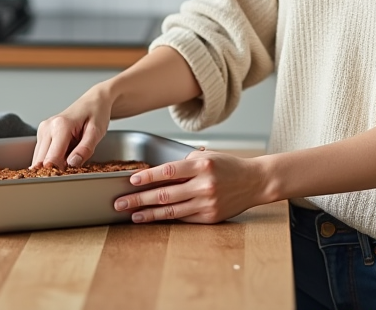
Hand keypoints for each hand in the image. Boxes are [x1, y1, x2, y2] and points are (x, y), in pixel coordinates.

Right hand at [32, 85, 113, 167]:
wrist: (94, 101)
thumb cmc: (96, 114)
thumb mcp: (96, 132)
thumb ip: (85, 149)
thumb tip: (72, 164)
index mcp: (60, 126)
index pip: (51, 159)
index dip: (59, 172)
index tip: (69, 177)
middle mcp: (47, 127)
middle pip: (42, 161)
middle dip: (55, 170)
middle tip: (71, 170)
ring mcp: (43, 129)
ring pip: (39, 159)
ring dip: (52, 165)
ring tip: (70, 158)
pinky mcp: (42, 133)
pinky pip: (42, 154)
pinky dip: (51, 159)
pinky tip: (64, 155)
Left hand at [113, 149, 271, 223]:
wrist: (255, 181)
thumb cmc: (228, 166)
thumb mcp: (207, 156)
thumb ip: (184, 164)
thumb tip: (157, 174)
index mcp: (202, 165)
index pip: (168, 171)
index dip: (147, 177)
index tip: (131, 181)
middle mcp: (204, 184)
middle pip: (165, 194)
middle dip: (139, 199)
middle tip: (120, 203)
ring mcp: (207, 203)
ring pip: (171, 210)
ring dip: (148, 214)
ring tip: (132, 215)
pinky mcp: (210, 217)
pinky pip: (183, 218)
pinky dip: (166, 219)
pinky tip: (153, 219)